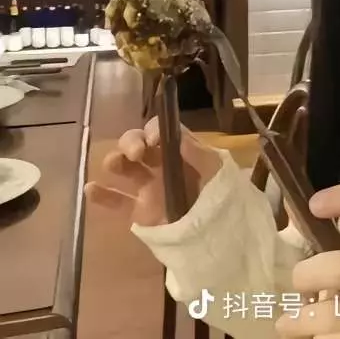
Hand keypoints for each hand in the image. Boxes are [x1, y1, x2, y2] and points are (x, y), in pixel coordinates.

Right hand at [84, 117, 221, 226]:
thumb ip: (198, 153)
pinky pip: (117, 201)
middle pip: (138, 144)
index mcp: (180, 151)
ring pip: (124, 168)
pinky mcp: (139, 211)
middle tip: (136, 154)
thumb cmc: (221, 196)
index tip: (153, 140)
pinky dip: (101, 195)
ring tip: (113, 165)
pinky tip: (90, 189)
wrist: (219, 235)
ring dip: (114, 160)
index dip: (152, 130)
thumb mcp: (217, 171)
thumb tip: (177, 134)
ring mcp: (148, 188)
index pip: (160, 131)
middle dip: (131, 142)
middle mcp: (161, 165)